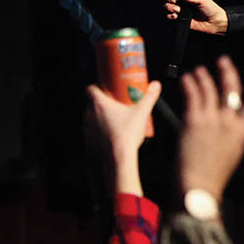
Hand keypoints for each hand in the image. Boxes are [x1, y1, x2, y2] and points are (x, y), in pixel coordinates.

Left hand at [85, 81, 161, 195]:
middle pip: (91, 102)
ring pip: (91, 117)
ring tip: (114, 119)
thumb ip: (150, 96)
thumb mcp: (142, 112)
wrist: (119, 158)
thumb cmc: (127, 134)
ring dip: (99, 117)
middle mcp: (89, 114)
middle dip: (102, 102)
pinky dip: (99, 131)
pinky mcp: (89, 140)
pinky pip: (92, 131)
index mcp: (99, 104)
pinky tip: (110, 133)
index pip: (90, 88)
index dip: (97, 87)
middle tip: (115, 104)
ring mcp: (87, 128)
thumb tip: (156, 85)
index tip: (106, 88)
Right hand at [164, 0, 228, 34]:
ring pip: (166, 5)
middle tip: (176, 0)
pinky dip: (171, 16)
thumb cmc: (211, 9)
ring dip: (172, 7)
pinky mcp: (179, 18)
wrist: (213, 23)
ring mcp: (180, 8)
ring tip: (180, 10)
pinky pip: (169, 16)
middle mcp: (182, 0)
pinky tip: (177, 16)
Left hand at [179, 56, 243, 200]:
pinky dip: (190, 84)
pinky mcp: (192, 120)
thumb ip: (233, 132)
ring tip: (199, 70)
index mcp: (243, 131)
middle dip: (228, 72)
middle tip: (223, 61)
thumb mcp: (233, 152)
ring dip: (204, 76)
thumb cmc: (214, 174)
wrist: (198, 186)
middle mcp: (229, 122)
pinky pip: (192, 95)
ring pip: (209, 89)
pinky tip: (187, 79)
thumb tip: (231, 119)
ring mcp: (211, 119)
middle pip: (231, 89)